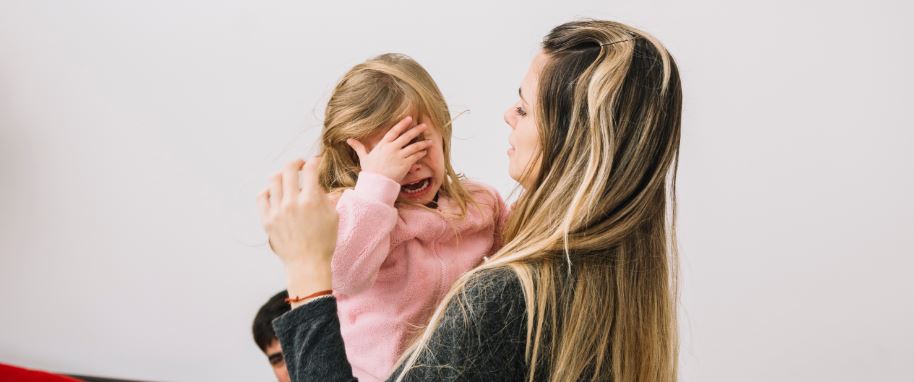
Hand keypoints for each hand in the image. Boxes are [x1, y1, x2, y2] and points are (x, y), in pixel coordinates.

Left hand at [257, 156, 336, 303]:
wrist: (307, 264)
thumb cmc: (324, 242)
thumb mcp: (333, 216)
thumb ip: (326, 197)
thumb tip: (318, 184)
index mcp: (311, 201)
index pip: (310, 170)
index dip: (314, 161)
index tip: (315, 161)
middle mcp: (292, 203)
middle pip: (289, 170)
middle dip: (296, 162)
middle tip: (300, 165)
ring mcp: (277, 211)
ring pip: (274, 180)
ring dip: (282, 175)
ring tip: (287, 178)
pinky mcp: (267, 220)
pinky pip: (262, 197)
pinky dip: (268, 190)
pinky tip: (274, 192)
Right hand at [346, 116, 433, 181]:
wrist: (376, 184)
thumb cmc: (370, 171)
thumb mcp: (363, 158)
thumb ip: (359, 147)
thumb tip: (348, 140)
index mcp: (383, 145)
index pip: (394, 131)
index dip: (402, 124)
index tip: (409, 118)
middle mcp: (392, 148)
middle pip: (406, 136)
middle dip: (416, 130)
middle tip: (424, 126)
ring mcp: (399, 156)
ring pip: (414, 147)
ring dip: (423, 143)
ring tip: (430, 140)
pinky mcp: (405, 164)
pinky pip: (415, 157)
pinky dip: (421, 153)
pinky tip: (425, 151)